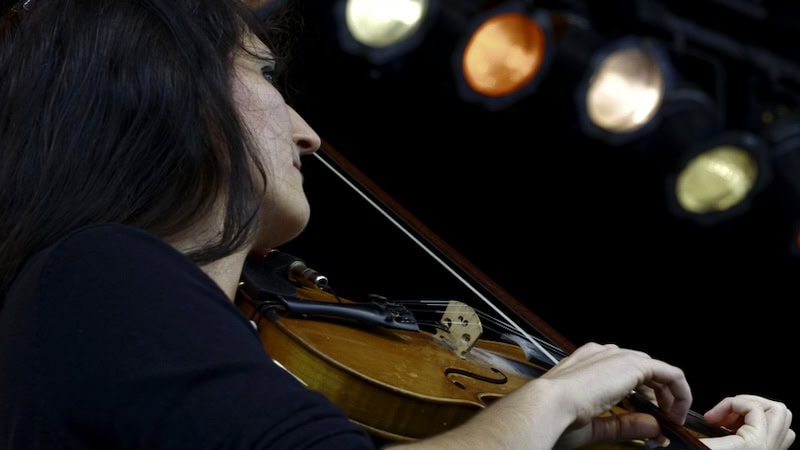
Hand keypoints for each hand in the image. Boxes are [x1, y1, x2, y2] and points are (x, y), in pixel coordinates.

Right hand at [541, 342, 692, 448]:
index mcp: (587, 364)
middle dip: (657, 396)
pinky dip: (679, 392)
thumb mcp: (596, 424)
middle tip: (663, 420)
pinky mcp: (633, 364)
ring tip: (672, 418)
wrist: (548, 404)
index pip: (624, 373)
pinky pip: (670, 373)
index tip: (649, 417)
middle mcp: (603, 355)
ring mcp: (618, 356)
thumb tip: (652, 428)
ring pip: (657, 370)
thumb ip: (625, 425)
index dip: (641, 395)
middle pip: (643, 370)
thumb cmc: (556, 414)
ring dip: (669, 395)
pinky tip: (677, 412)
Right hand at [702, 394, 793, 449]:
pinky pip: (777, 438)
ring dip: (756, 416)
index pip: (752, 406)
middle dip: (748, 403)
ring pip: (782, 424)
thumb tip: (690, 420)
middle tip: (727, 413)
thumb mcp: (705, 447)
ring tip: (732, 422)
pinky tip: (736, 435)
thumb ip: (701, 431)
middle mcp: (769, 449)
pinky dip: (758, 430)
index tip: (710, 417)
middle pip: (777, 410)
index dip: (727, 404)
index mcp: (755, 444)